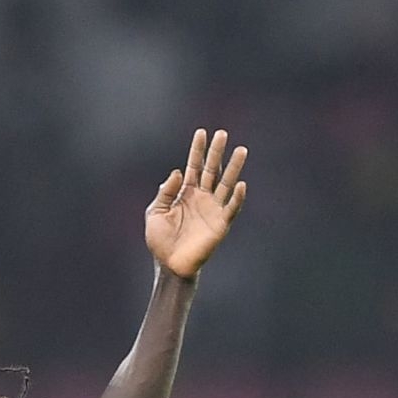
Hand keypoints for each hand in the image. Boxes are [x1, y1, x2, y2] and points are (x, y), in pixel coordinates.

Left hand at [145, 128, 247, 278]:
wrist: (170, 265)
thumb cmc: (160, 241)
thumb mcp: (155, 212)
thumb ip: (165, 192)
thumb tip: (178, 172)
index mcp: (186, 193)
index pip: (194, 166)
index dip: (197, 150)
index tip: (202, 132)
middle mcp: (202, 197)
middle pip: (212, 170)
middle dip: (216, 152)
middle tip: (222, 134)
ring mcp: (213, 209)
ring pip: (226, 184)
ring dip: (233, 168)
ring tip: (241, 150)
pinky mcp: (220, 224)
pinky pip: (231, 208)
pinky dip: (237, 197)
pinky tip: (241, 185)